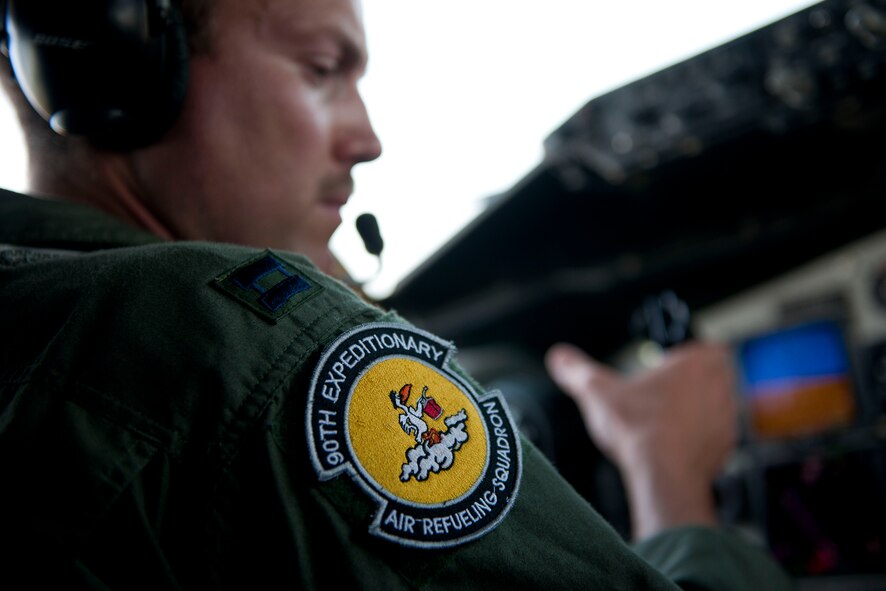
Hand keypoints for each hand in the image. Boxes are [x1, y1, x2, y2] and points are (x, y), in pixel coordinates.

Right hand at [544, 341, 737, 539]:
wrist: (663, 477)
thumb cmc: (638, 429)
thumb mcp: (597, 392)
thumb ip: (576, 371)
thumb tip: (558, 357)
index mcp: (696, 363)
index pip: (706, 346)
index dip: (687, 357)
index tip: (667, 368)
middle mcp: (720, 386)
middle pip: (714, 375)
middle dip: (692, 383)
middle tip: (663, 394)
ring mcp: (728, 418)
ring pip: (718, 405)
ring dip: (698, 410)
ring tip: (665, 421)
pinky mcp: (727, 446)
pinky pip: (716, 435)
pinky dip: (699, 438)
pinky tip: (673, 445)